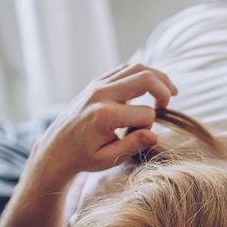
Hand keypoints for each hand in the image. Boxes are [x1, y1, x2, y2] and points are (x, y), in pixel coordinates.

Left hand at [28, 62, 177, 184]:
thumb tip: (155, 136)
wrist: (56, 148)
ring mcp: (98, 85)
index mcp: (104, 115)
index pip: (145, 114)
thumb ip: (132, 146)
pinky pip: (126, 69)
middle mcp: (101, 94)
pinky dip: (143, 75)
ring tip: (169, 92)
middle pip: (144, 78)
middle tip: (169, 103)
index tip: (139, 137)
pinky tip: (152, 86)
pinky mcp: (97, 82)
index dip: (149, 127)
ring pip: (137, 67)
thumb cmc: (83, 157)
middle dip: (164, 90)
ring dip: (158, 77)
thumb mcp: (108, 159)